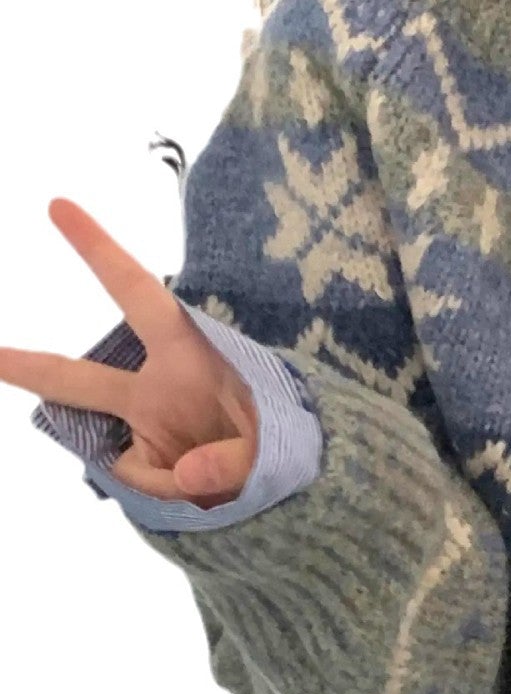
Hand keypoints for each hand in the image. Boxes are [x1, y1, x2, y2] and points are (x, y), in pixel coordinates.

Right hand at [0, 198, 258, 507]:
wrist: (298, 475)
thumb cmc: (287, 438)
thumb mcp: (275, 448)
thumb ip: (233, 462)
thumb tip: (184, 475)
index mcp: (187, 352)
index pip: (138, 294)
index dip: (98, 251)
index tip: (59, 205)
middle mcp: (157, 385)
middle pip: (80, 377)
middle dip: (28, 365)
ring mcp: (147, 424)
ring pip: (113, 447)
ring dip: (152, 466)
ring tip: (209, 476)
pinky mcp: (146, 458)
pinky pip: (138, 477)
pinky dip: (170, 488)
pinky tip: (203, 483)